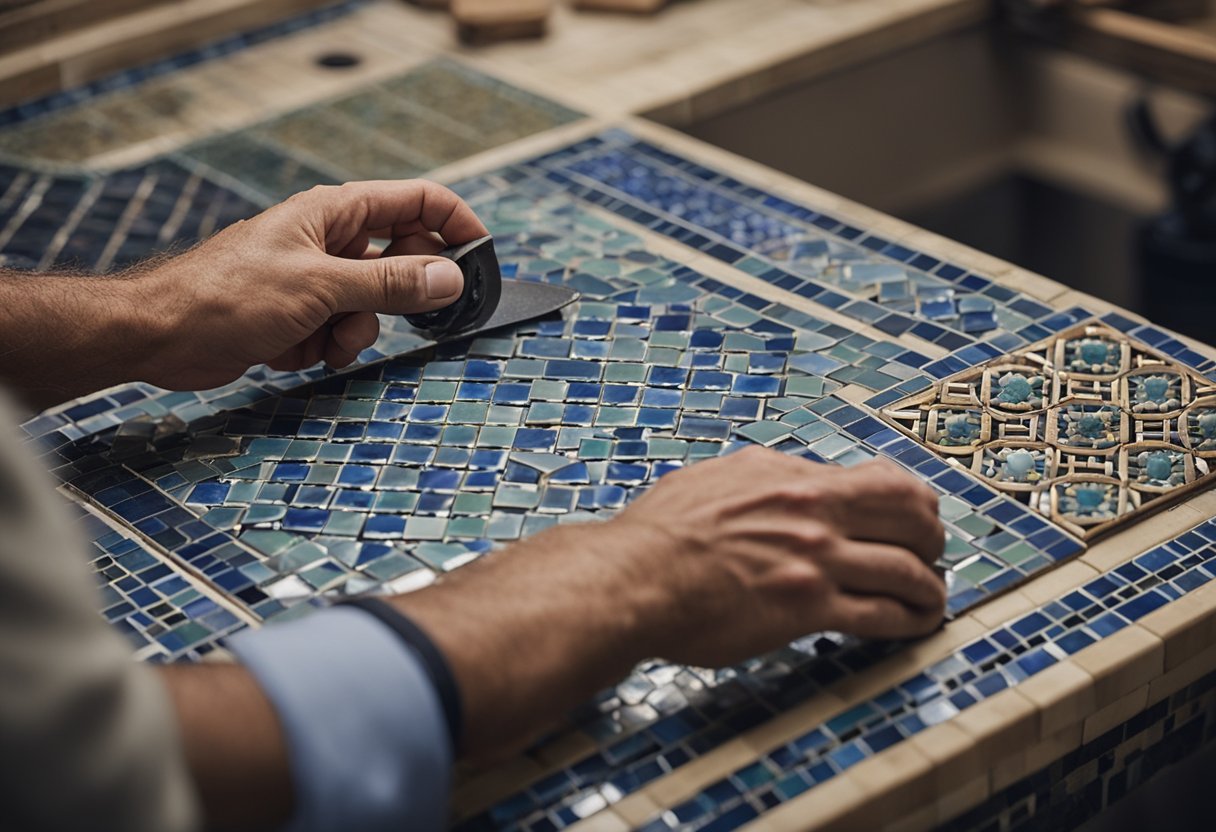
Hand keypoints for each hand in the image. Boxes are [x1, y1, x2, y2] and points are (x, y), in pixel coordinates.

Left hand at [134, 180, 488, 389]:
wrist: (162, 334)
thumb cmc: (228, 295)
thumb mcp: (322, 288)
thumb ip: (391, 283)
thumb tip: (450, 277)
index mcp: (334, 213)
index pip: (415, 201)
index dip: (454, 223)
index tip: (482, 256)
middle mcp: (328, 241)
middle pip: (398, 260)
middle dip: (399, 296)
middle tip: (409, 316)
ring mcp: (313, 280)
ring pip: (371, 306)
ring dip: (355, 332)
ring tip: (323, 340)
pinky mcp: (297, 315)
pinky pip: (339, 332)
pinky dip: (324, 348)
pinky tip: (290, 350)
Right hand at [397, 446, 945, 755]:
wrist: (634, 577)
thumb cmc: (659, 534)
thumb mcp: (713, 481)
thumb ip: (758, 478)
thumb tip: (776, 475)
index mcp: (790, 478)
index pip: (880, 478)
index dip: (913, 500)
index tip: (917, 515)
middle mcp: (813, 512)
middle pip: (910, 516)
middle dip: (933, 538)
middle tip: (933, 556)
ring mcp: (815, 560)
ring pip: (906, 570)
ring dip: (929, 588)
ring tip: (932, 602)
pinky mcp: (807, 608)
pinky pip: (880, 614)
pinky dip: (909, 622)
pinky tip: (914, 628)